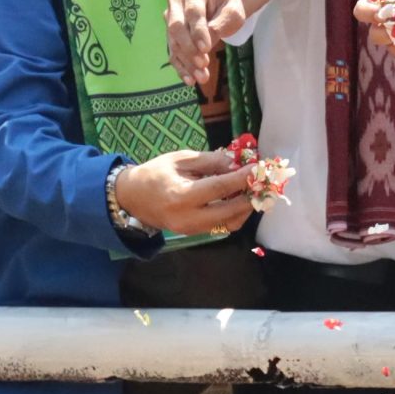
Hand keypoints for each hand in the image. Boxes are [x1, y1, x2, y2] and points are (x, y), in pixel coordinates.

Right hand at [116, 150, 254, 236]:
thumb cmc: (155, 174)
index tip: (260, 168)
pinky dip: (236, 213)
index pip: (219, 188)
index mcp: (181, 196)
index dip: (242, 178)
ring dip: (246, 207)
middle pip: (230, 211)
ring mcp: (191, 229)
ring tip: (253, 189)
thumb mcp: (181, 159)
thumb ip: (211, 161)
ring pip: (230, 223)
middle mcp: (188, 217)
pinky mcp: (195, 234)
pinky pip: (223, 226)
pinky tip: (240, 198)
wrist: (131, 198)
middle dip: (250, 196)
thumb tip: (239, 163)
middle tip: (263, 181)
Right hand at [165, 0, 248, 89]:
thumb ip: (221, 23)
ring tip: (201, 78)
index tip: (206, 49)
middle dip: (189, 48)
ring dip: (186, 62)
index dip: (198, 31)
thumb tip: (206, 44)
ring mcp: (169, 17)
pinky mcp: (170, 33)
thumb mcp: (233, 9)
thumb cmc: (226, 4)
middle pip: (176, 27)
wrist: (215, 0)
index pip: (193, 12)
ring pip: (173, 42)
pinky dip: (180, 67)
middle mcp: (175, 1)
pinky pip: (172, 52)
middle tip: (203, 64)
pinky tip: (189, 80)